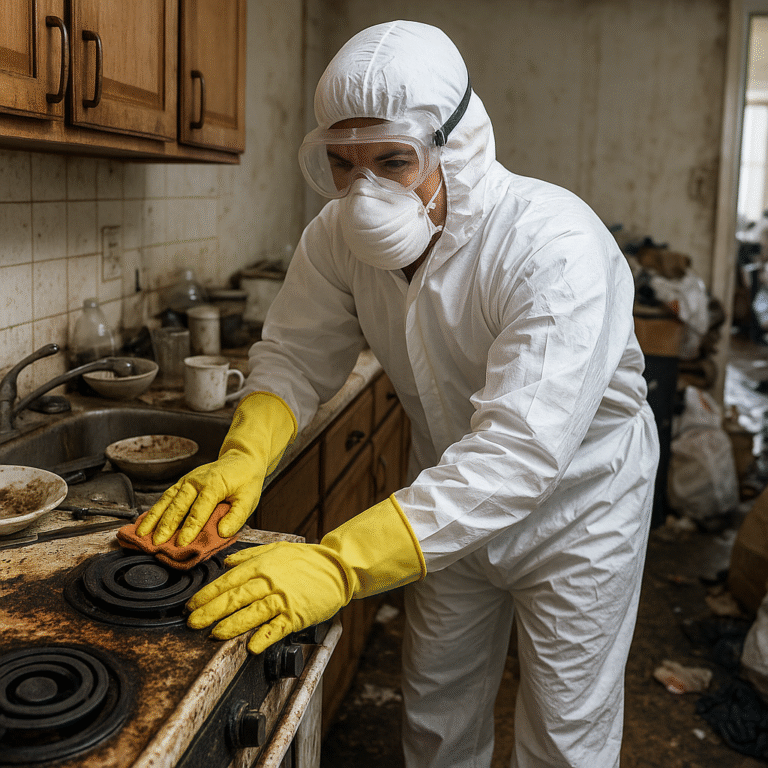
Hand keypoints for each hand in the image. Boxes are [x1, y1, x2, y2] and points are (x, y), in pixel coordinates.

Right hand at [136, 452, 266, 545]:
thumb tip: (222, 533)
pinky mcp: (182, 483)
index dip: (190, 528)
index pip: (199, 509)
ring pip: (167, 500)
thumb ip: (236, 516)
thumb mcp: (249, 498)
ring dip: (153, 518)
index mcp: (214, 484)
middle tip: (156, 544)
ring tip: (141, 534)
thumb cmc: (246, 481)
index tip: (181, 544)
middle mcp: (196, 481)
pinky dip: (154, 510)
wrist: (242, 459)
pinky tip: (146, 521)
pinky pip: (166, 497)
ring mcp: (187, 480)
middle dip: (165, 525)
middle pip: (178, 505)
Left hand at [187, 542, 348, 652]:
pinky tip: (252, 645)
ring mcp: (284, 599)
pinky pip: (278, 627)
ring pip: (253, 612)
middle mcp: (270, 581)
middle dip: (211, 611)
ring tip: (215, 634)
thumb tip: (225, 562)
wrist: (337, 567)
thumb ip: (249, 555)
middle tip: (193, 622)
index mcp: (262, 565)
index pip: (228, 580)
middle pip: (235, 597)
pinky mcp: (297, 614)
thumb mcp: (277, 548)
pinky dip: (265, 637)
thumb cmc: (306, 559)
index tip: (191, 605)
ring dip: (232, 625)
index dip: (207, 594)